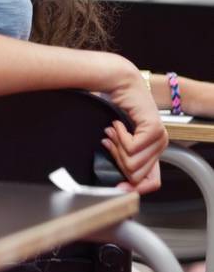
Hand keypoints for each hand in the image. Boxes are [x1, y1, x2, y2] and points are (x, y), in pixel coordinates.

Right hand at [101, 67, 167, 192]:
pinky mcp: (153, 130)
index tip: (117, 188)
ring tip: (113, 129)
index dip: (134, 188)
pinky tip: (117, 123)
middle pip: (135, 174)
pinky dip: (118, 136)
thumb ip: (125, 158)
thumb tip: (122, 186)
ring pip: (132, 162)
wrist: (120, 83)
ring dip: (116, 145)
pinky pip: (130, 148)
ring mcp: (159, 138)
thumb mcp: (121, 140)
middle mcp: (161, 145)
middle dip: (117, 157)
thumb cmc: (117, 107)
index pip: (152, 182)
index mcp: (155, 149)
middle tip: (110, 139)